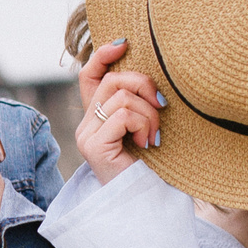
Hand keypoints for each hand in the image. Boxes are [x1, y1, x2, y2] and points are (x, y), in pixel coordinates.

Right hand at [74, 37, 165, 184]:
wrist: (147, 204)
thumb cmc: (153, 168)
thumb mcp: (147, 127)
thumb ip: (140, 103)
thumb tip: (152, 71)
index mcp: (96, 118)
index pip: (89, 75)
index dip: (104, 54)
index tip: (125, 43)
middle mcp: (86, 125)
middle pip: (112, 80)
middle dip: (144, 86)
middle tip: (162, 107)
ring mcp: (87, 136)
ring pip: (120, 98)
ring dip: (148, 113)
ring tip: (154, 136)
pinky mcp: (94, 146)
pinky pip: (122, 115)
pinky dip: (143, 125)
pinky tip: (148, 143)